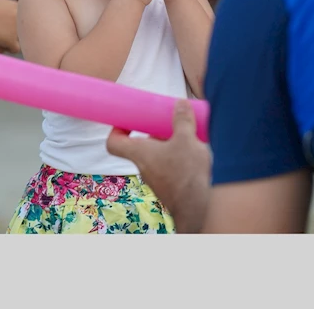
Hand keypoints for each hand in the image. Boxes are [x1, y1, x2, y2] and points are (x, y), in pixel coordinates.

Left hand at [106, 99, 212, 232]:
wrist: (199, 210)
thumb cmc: (187, 174)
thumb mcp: (187, 139)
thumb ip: (182, 120)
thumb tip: (179, 104)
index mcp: (140, 154)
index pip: (114, 143)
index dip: (117, 130)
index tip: (130, 121)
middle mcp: (144, 168)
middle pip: (142, 146)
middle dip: (155, 133)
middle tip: (169, 124)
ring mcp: (157, 180)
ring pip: (158, 157)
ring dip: (170, 146)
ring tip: (189, 137)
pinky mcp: (171, 188)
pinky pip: (170, 168)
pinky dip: (179, 159)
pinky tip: (196, 154)